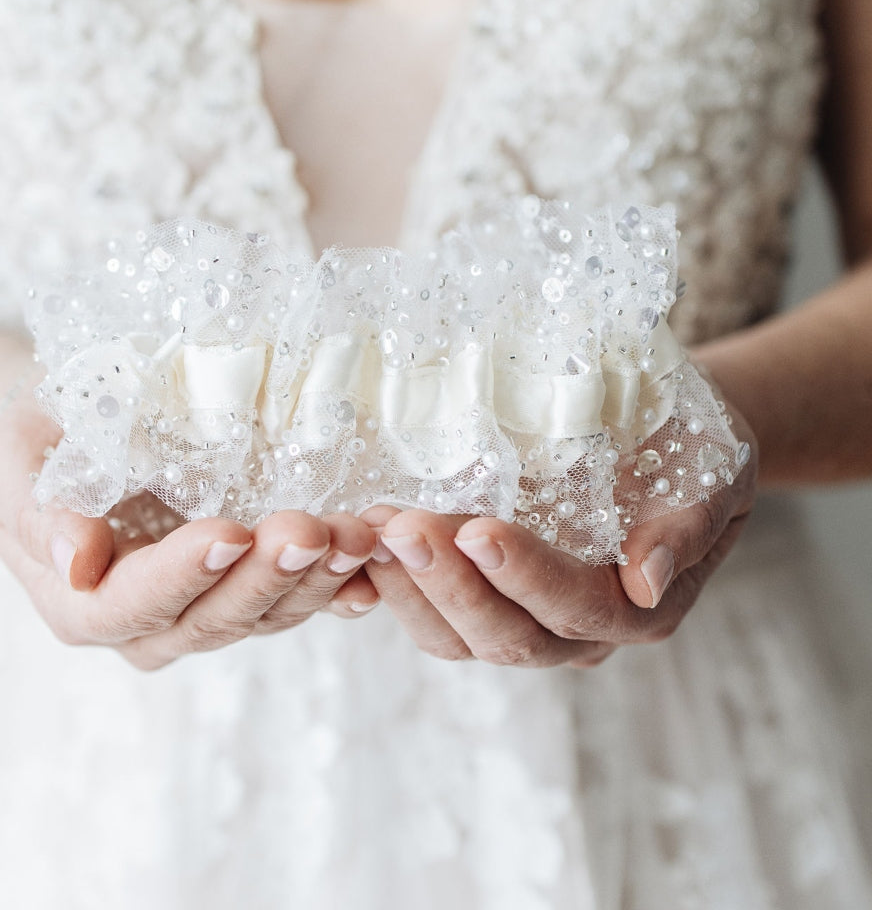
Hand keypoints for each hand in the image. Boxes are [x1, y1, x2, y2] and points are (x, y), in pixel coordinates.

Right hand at [0, 394, 377, 670]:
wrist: (85, 432)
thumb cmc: (46, 438)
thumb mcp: (17, 460)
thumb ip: (37, 510)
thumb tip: (75, 561)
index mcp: (83, 602)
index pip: (132, 602)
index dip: (182, 576)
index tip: (228, 533)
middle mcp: (151, 624)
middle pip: (213, 618)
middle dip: (268, 576)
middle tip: (312, 530)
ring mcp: (208, 611)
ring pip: (268, 613)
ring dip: (318, 579)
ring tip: (360, 534)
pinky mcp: (254, 589)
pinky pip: (301, 600)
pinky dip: (341, 586)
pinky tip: (376, 567)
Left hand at [363, 407, 756, 667]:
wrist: (662, 438)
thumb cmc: (692, 447)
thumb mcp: (712, 473)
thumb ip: (686, 527)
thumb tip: (645, 580)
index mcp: (639, 609)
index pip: (578, 607)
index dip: (528, 576)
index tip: (478, 530)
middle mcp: (578, 632)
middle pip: (507, 636)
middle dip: (449, 584)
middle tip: (400, 526)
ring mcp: (526, 622)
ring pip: (459, 637)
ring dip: (409, 588)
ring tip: (370, 530)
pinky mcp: (485, 599)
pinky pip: (434, 615)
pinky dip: (395, 586)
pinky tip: (362, 543)